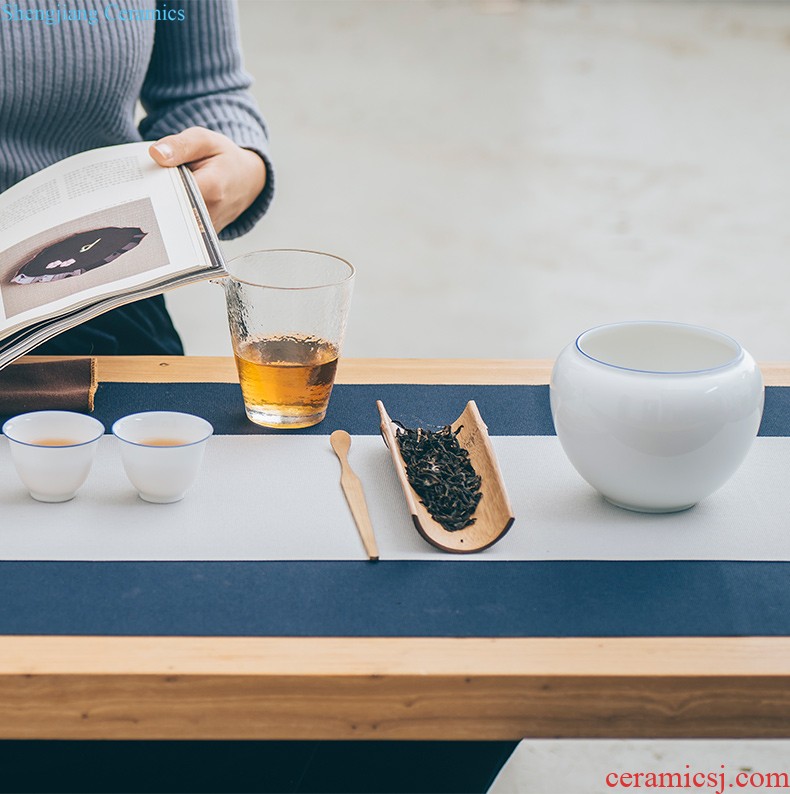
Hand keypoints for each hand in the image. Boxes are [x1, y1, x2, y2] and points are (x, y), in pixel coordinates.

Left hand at [149, 127, 266, 232]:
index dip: (154, 186)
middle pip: (172, 212)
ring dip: (162, 210)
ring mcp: (209, 227)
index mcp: (212, 188)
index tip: (140, 181)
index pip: (173, 193)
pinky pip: (182, 231)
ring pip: (175, 224)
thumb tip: (155, 154)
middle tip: (143, 187)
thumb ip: (180, 145)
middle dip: (155, 200)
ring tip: (157, 193)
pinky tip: (167, 203)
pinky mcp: (205, 235)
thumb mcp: (204, 141)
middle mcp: (212, 212)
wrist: (248, 179)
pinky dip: (171, 218)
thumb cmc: (224, 158)